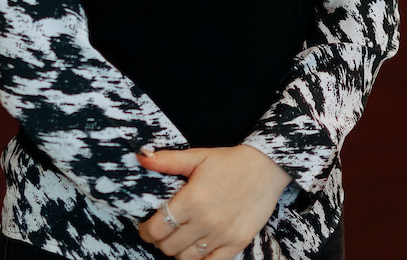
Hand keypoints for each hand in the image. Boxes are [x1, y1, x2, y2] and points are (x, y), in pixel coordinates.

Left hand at [137, 144, 290, 259]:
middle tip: (163, 232)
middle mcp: (205, 221)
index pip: (158, 228)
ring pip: (187, 258)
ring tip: (180, 239)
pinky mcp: (237, 243)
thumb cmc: (229, 162)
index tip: (146, 228)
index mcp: (192, 199)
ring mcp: (222, 235)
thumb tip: (141, 157)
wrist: (265, 168)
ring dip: (178, 251)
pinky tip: (197, 248)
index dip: (146, 231)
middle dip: (160, 241)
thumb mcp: (197, 156)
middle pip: (169, 246)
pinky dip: (200, 259)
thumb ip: (167, 160)